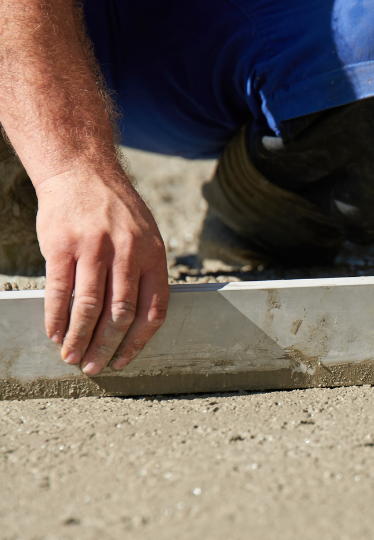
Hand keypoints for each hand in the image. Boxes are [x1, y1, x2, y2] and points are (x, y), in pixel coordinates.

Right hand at [34, 167, 168, 374]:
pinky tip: (53, 333)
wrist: (83, 172)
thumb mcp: (146, 238)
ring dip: (79, 337)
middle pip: (121, 313)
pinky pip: (60, 290)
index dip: (138, 342)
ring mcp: (94, 248)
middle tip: (94, 368)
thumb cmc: (117, 213)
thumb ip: (145, 275)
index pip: (153, 310)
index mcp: (154, 256)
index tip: (123, 361)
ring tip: (71, 357)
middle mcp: (128, 253)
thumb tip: (138, 323)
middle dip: (106, 347)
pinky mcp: (63, 245)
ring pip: (89, 306)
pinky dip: (56, 317)